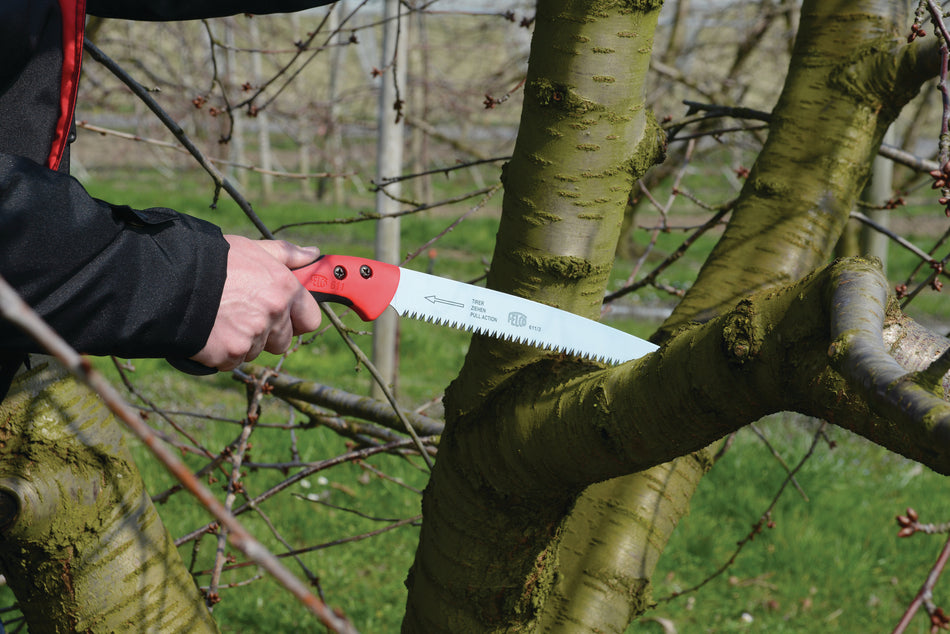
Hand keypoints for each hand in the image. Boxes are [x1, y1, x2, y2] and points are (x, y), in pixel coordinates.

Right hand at [190, 236, 321, 370]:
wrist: (171, 280)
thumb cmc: (213, 260)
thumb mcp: (252, 249)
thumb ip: (286, 254)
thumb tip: (313, 255)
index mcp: (284, 289)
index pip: (310, 318)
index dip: (298, 318)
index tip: (287, 316)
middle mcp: (274, 314)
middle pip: (283, 340)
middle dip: (268, 333)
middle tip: (244, 315)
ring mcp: (253, 336)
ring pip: (257, 350)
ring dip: (243, 341)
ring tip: (222, 318)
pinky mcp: (230, 354)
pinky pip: (234, 361)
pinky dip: (223, 352)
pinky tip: (210, 331)